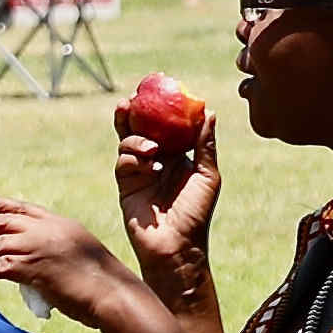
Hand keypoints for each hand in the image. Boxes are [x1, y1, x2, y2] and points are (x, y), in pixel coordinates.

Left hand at [0, 189, 148, 332]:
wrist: (112, 292)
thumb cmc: (102, 281)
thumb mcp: (81, 254)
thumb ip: (57, 252)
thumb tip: (38, 264)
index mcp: (60, 223)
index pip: (24, 209)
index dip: (0, 205)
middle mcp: (47, 230)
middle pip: (4, 223)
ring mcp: (39, 248)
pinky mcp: (33, 268)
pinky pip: (0, 266)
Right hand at [108, 106, 222, 272]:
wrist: (177, 246)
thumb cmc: (197, 213)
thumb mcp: (207, 176)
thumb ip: (205, 145)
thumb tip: (209, 111)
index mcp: (177, 154)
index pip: (165, 123)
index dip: (159, 105)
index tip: (157, 86)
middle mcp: (156, 159)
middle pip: (140, 127)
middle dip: (132, 111)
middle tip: (130, 99)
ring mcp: (139, 171)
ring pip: (128, 141)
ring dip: (137, 139)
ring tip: (153, 149)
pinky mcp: (126, 184)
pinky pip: (123, 162)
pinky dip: (134, 159)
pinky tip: (149, 167)